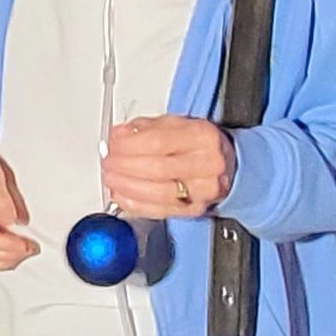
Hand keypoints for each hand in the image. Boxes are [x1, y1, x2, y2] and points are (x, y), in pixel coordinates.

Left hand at [102, 116, 235, 219]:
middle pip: (156, 168)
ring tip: (111, 178)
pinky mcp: (195, 210)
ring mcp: (203, 190)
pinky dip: (134, 204)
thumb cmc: (199, 144)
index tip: (113, 144)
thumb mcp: (176, 124)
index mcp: (202, 136)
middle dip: (124, 166)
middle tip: (108, 162)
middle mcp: (207, 164)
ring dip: (126, 186)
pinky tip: (121, 195)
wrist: (227, 165)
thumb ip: (145, 128)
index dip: (129, 145)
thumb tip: (118, 136)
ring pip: (157, 193)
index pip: (158, 141)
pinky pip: (159, 211)